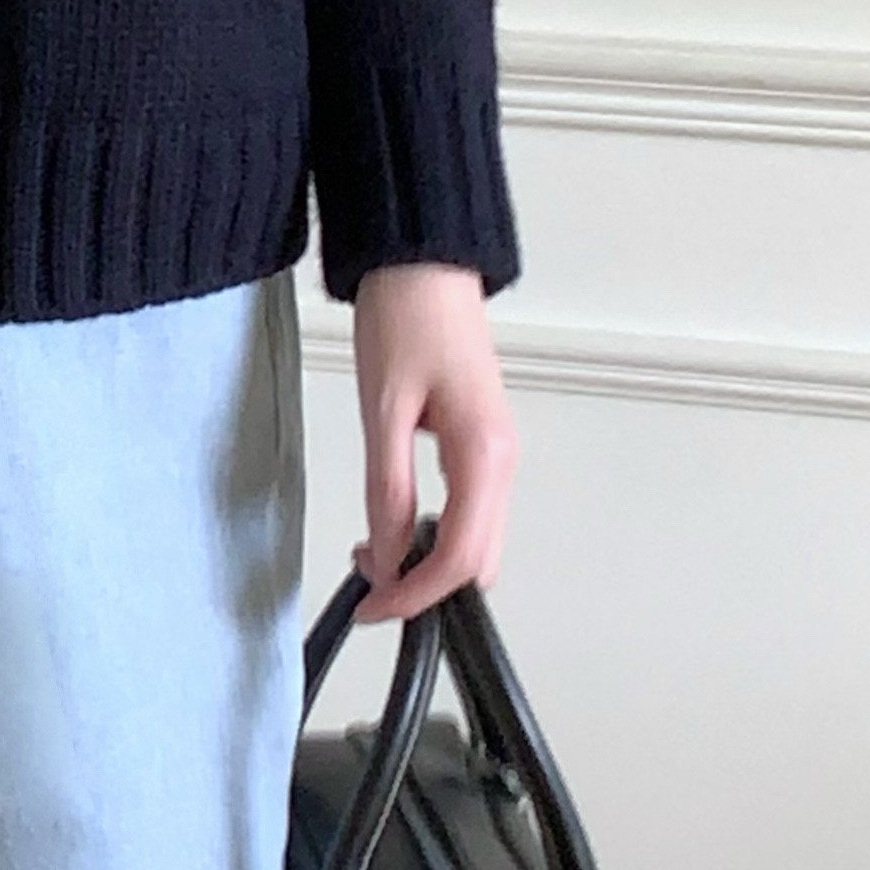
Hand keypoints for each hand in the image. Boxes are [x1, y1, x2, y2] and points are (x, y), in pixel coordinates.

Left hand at [344, 262, 516, 624]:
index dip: (415, 595)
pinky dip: (435, 530)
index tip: (371, 609)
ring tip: (371, 551)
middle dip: (425, 586)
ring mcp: (498, 451)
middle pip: (477, 559)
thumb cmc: (405, 318)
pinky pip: (470, 508)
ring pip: (476, 538)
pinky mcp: (483, 441)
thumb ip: (386, 489)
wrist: (423, 261)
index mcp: (485, 455)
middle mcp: (503, 460)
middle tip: (366, 588)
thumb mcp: (383, 409)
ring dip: (430, 559)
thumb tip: (385, 556)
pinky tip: (394, 521)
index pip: (459, 557)